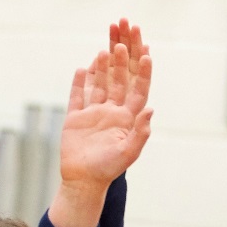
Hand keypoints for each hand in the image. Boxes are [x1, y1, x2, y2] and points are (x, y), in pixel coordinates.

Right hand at [57, 20, 153, 190]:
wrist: (82, 181)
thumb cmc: (108, 169)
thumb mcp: (127, 152)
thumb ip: (140, 132)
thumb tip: (150, 109)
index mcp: (127, 120)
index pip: (138, 91)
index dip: (143, 74)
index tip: (146, 55)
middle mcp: (111, 113)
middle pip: (118, 83)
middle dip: (121, 64)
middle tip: (122, 45)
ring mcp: (93, 114)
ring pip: (99, 85)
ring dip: (102, 68)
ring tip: (104, 50)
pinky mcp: (76, 118)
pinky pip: (78, 96)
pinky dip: (80, 83)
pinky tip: (83, 68)